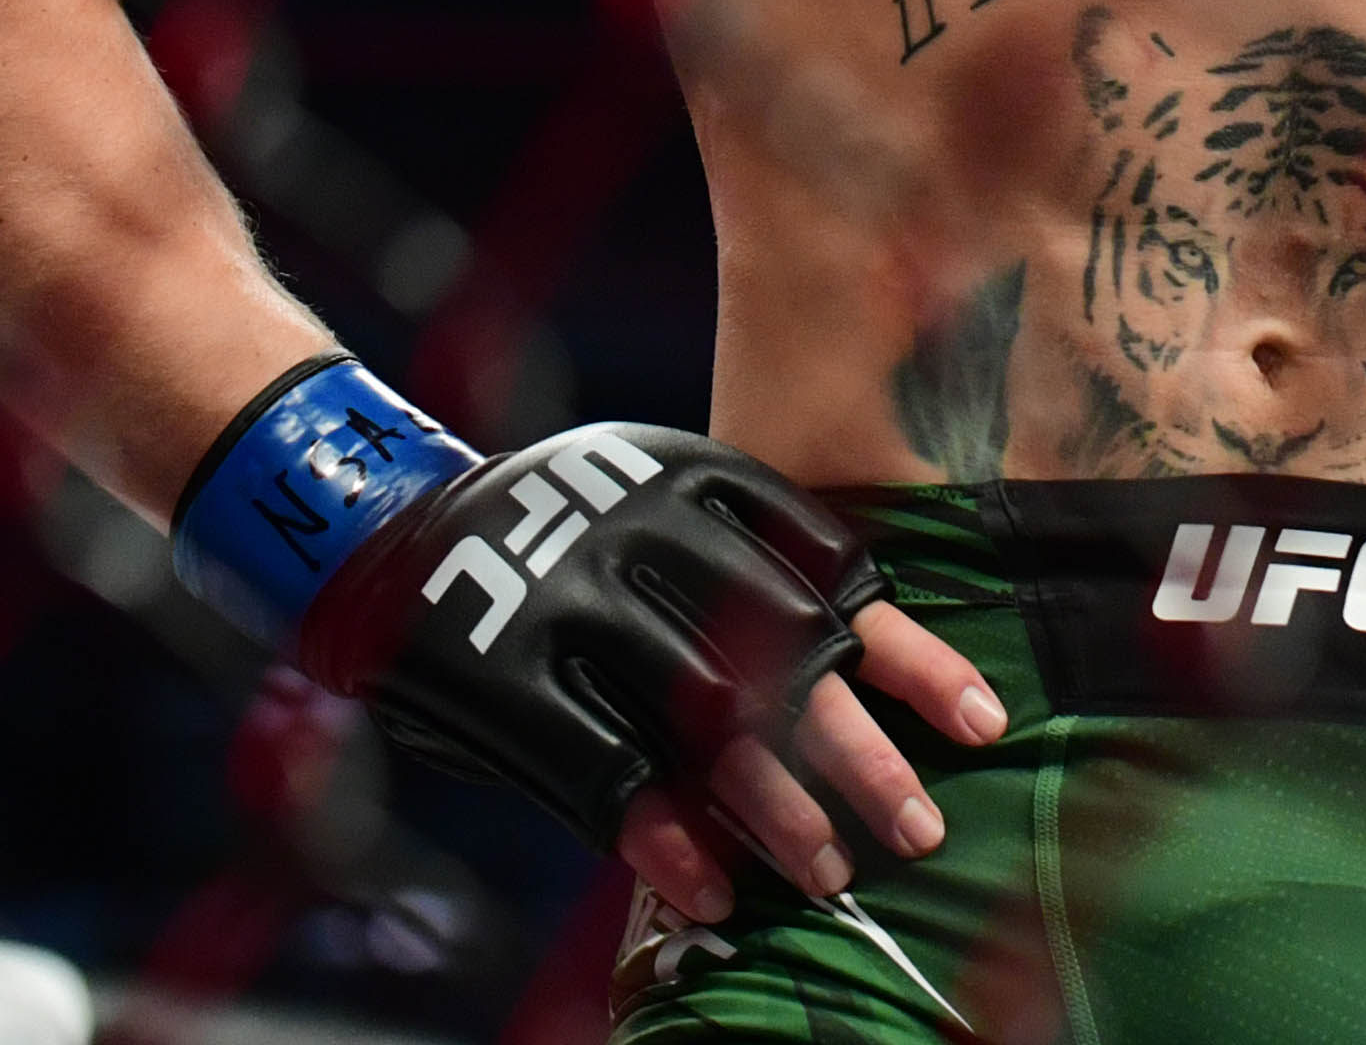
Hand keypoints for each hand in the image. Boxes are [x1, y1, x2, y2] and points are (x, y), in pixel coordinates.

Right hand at [292, 422, 1005, 919]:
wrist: (385, 527)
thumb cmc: (558, 535)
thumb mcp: (654, 505)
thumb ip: (742, 574)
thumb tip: (869, 690)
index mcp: (699, 476)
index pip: (835, 571)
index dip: (911, 654)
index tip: (980, 720)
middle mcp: (645, 529)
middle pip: (783, 652)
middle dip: (860, 749)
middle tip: (923, 825)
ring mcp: (571, 600)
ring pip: (703, 719)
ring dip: (776, 807)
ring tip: (834, 873)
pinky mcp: (502, 673)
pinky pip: (603, 770)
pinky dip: (665, 835)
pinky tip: (716, 889)